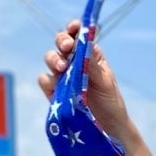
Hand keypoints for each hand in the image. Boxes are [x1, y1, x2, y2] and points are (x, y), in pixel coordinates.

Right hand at [38, 20, 131, 143]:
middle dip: (61, 41)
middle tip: (67, 47)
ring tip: (62, 68)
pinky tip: (55, 85)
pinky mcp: (54, 91)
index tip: (74, 27)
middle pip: (61, 43)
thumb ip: (92, 63)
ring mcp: (62, 76)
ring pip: (51, 59)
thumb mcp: (105, 81)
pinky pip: (45, 80)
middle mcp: (73, 62)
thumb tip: (84, 41)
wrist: (108, 128)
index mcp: (89, 55)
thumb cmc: (111, 101)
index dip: (73, 28)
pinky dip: (48, 80)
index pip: (78, 36)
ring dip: (54, 59)